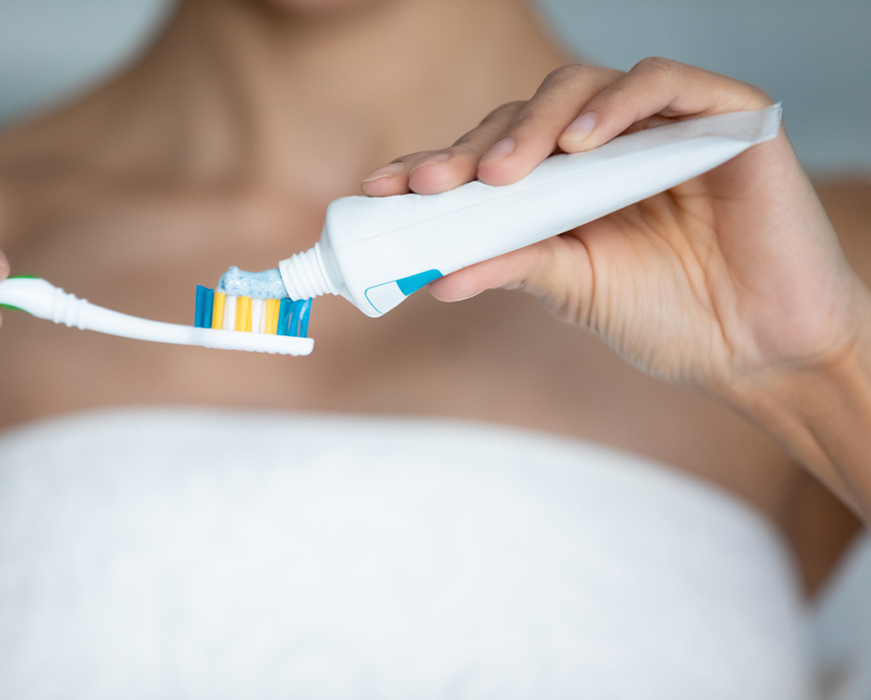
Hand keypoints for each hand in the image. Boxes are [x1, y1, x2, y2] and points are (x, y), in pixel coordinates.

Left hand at [362, 59, 868, 393]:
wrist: (760, 350)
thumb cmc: (670, 316)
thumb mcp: (574, 287)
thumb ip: (512, 264)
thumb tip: (435, 275)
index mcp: (564, 186)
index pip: (489, 157)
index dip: (436, 165)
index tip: (383, 189)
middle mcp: (605, 149)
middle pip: (524, 117)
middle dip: (475, 149)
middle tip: (437, 186)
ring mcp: (659, 128)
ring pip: (582, 90)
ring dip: (534, 125)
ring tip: (502, 175)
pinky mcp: (719, 117)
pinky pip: (663, 84)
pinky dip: (620, 104)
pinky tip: (584, 143)